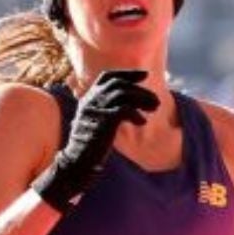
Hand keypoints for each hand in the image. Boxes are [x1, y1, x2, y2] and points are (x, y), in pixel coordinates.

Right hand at [31, 69, 161, 212]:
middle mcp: (91, 99)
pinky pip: (125, 109)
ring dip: (143, 99)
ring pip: (124, 93)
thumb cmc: (90, 144)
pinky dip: (136, 114)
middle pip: (119, 84)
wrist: (77, 161)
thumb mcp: (97, 121)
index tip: (145, 75)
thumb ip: (108, 109)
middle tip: (156, 100)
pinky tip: (142, 122)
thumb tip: (132, 104)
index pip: (108, 77)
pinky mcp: (103, 120)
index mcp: (88, 97)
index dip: (127, 74)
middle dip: (140, 89)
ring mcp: (96, 108)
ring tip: (155, 108)